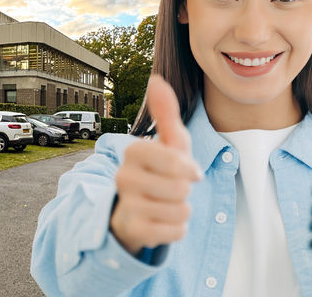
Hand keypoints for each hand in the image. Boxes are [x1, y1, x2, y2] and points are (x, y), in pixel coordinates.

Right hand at [109, 74, 202, 255]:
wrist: (135, 210)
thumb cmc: (159, 171)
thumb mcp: (168, 143)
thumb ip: (165, 113)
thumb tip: (156, 79)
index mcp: (133, 152)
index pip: (175, 161)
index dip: (188, 168)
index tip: (185, 169)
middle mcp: (123, 177)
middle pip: (181, 188)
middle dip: (185, 191)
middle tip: (171, 188)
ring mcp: (126, 205)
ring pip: (180, 210)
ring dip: (181, 210)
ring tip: (166, 204)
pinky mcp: (133, 230)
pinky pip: (175, 232)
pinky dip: (177, 229)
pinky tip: (161, 221)